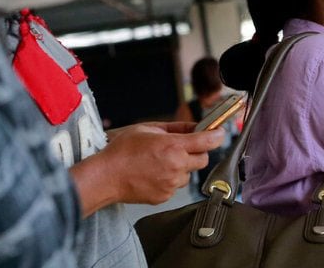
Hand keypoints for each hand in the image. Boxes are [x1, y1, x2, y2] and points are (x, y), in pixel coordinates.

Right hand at [99, 122, 224, 204]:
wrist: (105, 177)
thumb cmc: (122, 151)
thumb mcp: (148, 129)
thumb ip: (175, 128)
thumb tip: (195, 126)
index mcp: (173, 147)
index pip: (208, 141)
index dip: (217, 135)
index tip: (219, 132)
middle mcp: (176, 166)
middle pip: (203, 159)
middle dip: (197, 152)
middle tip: (182, 148)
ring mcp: (171, 184)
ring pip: (189, 174)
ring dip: (182, 167)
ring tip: (160, 162)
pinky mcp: (165, 196)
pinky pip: (176, 186)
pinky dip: (170, 179)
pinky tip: (154, 173)